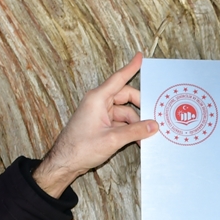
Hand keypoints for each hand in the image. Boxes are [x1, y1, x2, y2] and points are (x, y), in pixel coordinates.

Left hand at [35, 53, 154, 195]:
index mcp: (98, 98)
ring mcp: (99, 114)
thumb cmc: (80, 148)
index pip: (119, 78)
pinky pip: (120, 122)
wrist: (65, 162)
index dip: (131, 67)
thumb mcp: (113, 139)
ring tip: (146, 137)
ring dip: (136, 124)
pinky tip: (137, 140)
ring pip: (125, 112)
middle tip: (155, 118)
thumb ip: (135, 131)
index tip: (140, 56)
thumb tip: (153, 126)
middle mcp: (99, 103)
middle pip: (126, 97)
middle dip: (141, 108)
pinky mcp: (100, 125)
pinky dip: (129, 129)